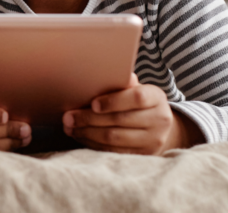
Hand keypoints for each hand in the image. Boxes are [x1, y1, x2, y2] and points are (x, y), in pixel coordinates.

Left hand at [62, 73, 203, 154]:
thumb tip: (104, 73)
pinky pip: (113, 151)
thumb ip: (121, 83)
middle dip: (89, 118)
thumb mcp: (135, 88)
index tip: (92, 103)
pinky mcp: (143, 155)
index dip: (112, 101)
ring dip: (87, 132)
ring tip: (70, 127)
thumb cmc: (138, 102)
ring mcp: (153, 140)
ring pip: (114, 138)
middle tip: (68, 117)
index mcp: (156, 97)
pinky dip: (93, 143)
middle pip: (120, 120)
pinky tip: (81, 136)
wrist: (158, 126)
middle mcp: (160, 120)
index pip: (136, 98)